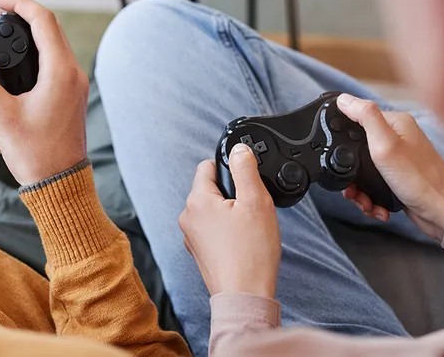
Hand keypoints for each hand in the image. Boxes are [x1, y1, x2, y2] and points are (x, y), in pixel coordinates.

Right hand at [0, 0, 87, 184]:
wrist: (60, 187)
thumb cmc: (36, 155)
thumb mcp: (0, 115)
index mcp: (61, 72)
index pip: (42, 20)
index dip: (17, 2)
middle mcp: (73, 74)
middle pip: (48, 30)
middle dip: (19, 19)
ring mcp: (73, 87)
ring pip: (48, 50)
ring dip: (21, 45)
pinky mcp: (68, 99)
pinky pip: (49, 71)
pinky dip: (26, 68)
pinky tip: (1, 90)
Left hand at [179, 145, 280, 297]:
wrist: (245, 296)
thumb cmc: (251, 253)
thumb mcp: (256, 201)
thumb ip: (245, 170)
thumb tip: (238, 149)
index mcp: (196, 200)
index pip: (207, 166)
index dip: (230, 168)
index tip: (245, 181)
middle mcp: (187, 216)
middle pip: (210, 188)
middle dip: (232, 193)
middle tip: (251, 209)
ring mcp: (191, 235)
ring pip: (213, 209)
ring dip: (230, 212)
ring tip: (248, 228)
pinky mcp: (199, 250)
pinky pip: (213, 228)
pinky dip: (227, 230)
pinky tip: (242, 242)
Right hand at [336, 93, 443, 239]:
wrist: (443, 213)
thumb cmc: (420, 179)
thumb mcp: (386, 144)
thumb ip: (365, 117)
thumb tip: (343, 98)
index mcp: (396, 123)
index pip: (357, 119)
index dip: (344, 137)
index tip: (342, 156)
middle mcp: (397, 138)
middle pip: (356, 149)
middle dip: (351, 173)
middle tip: (353, 189)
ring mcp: (397, 159)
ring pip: (362, 171)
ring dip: (360, 191)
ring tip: (365, 202)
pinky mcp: (397, 177)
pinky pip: (372, 185)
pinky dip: (371, 198)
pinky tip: (377, 206)